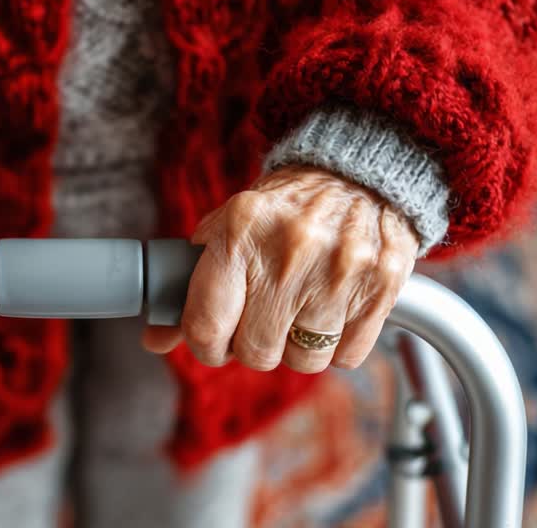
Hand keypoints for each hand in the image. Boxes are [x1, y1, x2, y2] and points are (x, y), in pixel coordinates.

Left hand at [143, 165, 418, 373]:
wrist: (359, 176)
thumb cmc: (284, 210)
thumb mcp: (227, 229)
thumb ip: (189, 284)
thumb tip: (154, 339)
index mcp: (239, 231)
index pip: (207, 325)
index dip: (206, 345)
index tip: (214, 341)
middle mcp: (290, 252)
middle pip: (256, 352)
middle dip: (254, 344)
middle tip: (262, 318)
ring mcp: (340, 271)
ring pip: (304, 360)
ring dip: (298, 346)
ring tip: (301, 308)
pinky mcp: (381, 286)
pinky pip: (347, 356)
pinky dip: (338, 343)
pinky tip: (333, 307)